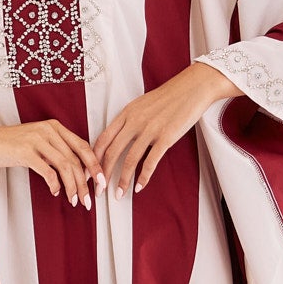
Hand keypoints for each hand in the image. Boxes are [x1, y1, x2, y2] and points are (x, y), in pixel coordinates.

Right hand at [0, 119, 103, 207]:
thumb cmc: (12, 144)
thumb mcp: (39, 142)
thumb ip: (57, 152)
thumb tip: (78, 174)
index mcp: (56, 127)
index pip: (83, 147)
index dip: (95, 166)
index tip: (101, 183)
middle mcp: (49, 130)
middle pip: (76, 159)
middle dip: (85, 183)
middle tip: (89, 200)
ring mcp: (37, 140)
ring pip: (65, 166)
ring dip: (72, 187)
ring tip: (75, 201)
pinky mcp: (25, 151)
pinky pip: (47, 171)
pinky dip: (55, 184)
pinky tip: (55, 192)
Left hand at [93, 62, 236, 196]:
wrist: (192, 88)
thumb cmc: (168, 97)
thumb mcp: (142, 104)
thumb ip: (129, 120)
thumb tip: (119, 137)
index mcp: (126, 113)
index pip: (103, 139)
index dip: (94, 158)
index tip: (90, 172)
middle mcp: (134, 122)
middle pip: (112, 152)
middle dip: (103, 175)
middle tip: (99, 191)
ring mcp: (150, 130)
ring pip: (129, 160)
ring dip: (122, 181)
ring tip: (118, 195)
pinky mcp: (166, 138)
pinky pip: (150, 162)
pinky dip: (143, 177)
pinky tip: (139, 187)